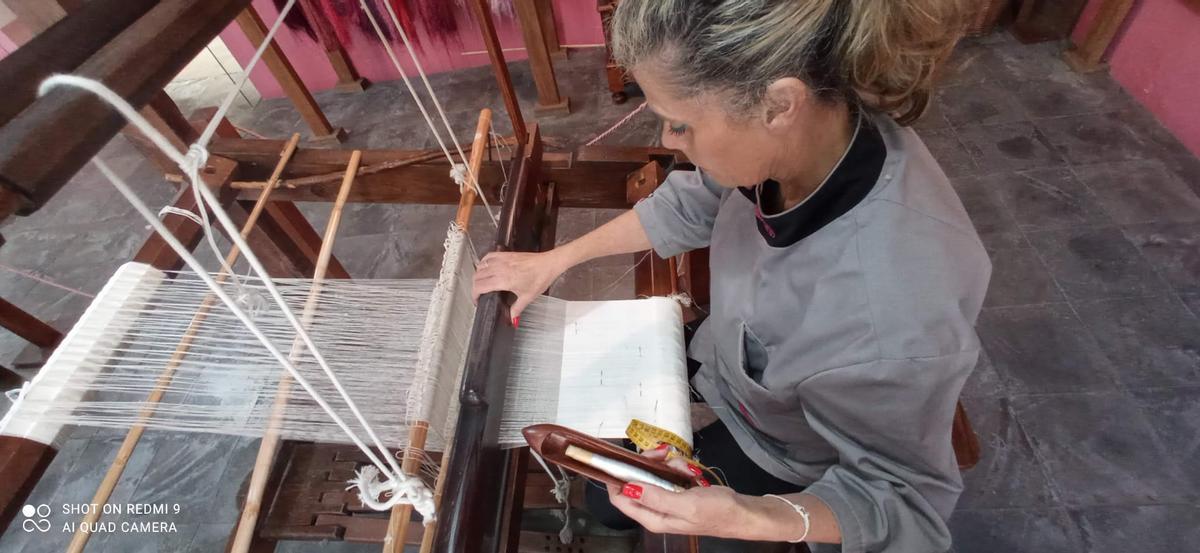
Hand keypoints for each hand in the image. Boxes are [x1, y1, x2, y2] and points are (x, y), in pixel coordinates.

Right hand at [472, 250, 566, 319]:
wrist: (549, 264)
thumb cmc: (540, 277)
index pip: (480, 286)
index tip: (476, 300)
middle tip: (478, 294)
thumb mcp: (528, 297)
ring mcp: (502, 260)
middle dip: (475, 286)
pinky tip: (486, 266)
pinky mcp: (506, 254)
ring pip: (481, 266)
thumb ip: (517, 309)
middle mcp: (500, 269)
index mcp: (503, 280)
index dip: (474, 295)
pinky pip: (488, 256)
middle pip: (477, 276)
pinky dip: (483, 262)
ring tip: (481, 282)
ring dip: (478, 274)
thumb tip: (512, 318)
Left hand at [605, 448, 752, 539]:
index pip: (620, 498)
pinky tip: (692, 471)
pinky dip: (679, 467)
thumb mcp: (686, 504)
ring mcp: (667, 499)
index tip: (624, 459)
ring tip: (687, 468)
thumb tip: (628, 488)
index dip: (617, 478)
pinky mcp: (678, 491)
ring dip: (669, 465)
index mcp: (653, 518)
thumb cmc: (717, 512)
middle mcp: (656, 509)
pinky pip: (669, 473)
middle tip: (663, 455)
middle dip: (649, 465)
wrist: (743, 512)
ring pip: (654, 473)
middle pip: (637, 480)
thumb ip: (656, 497)